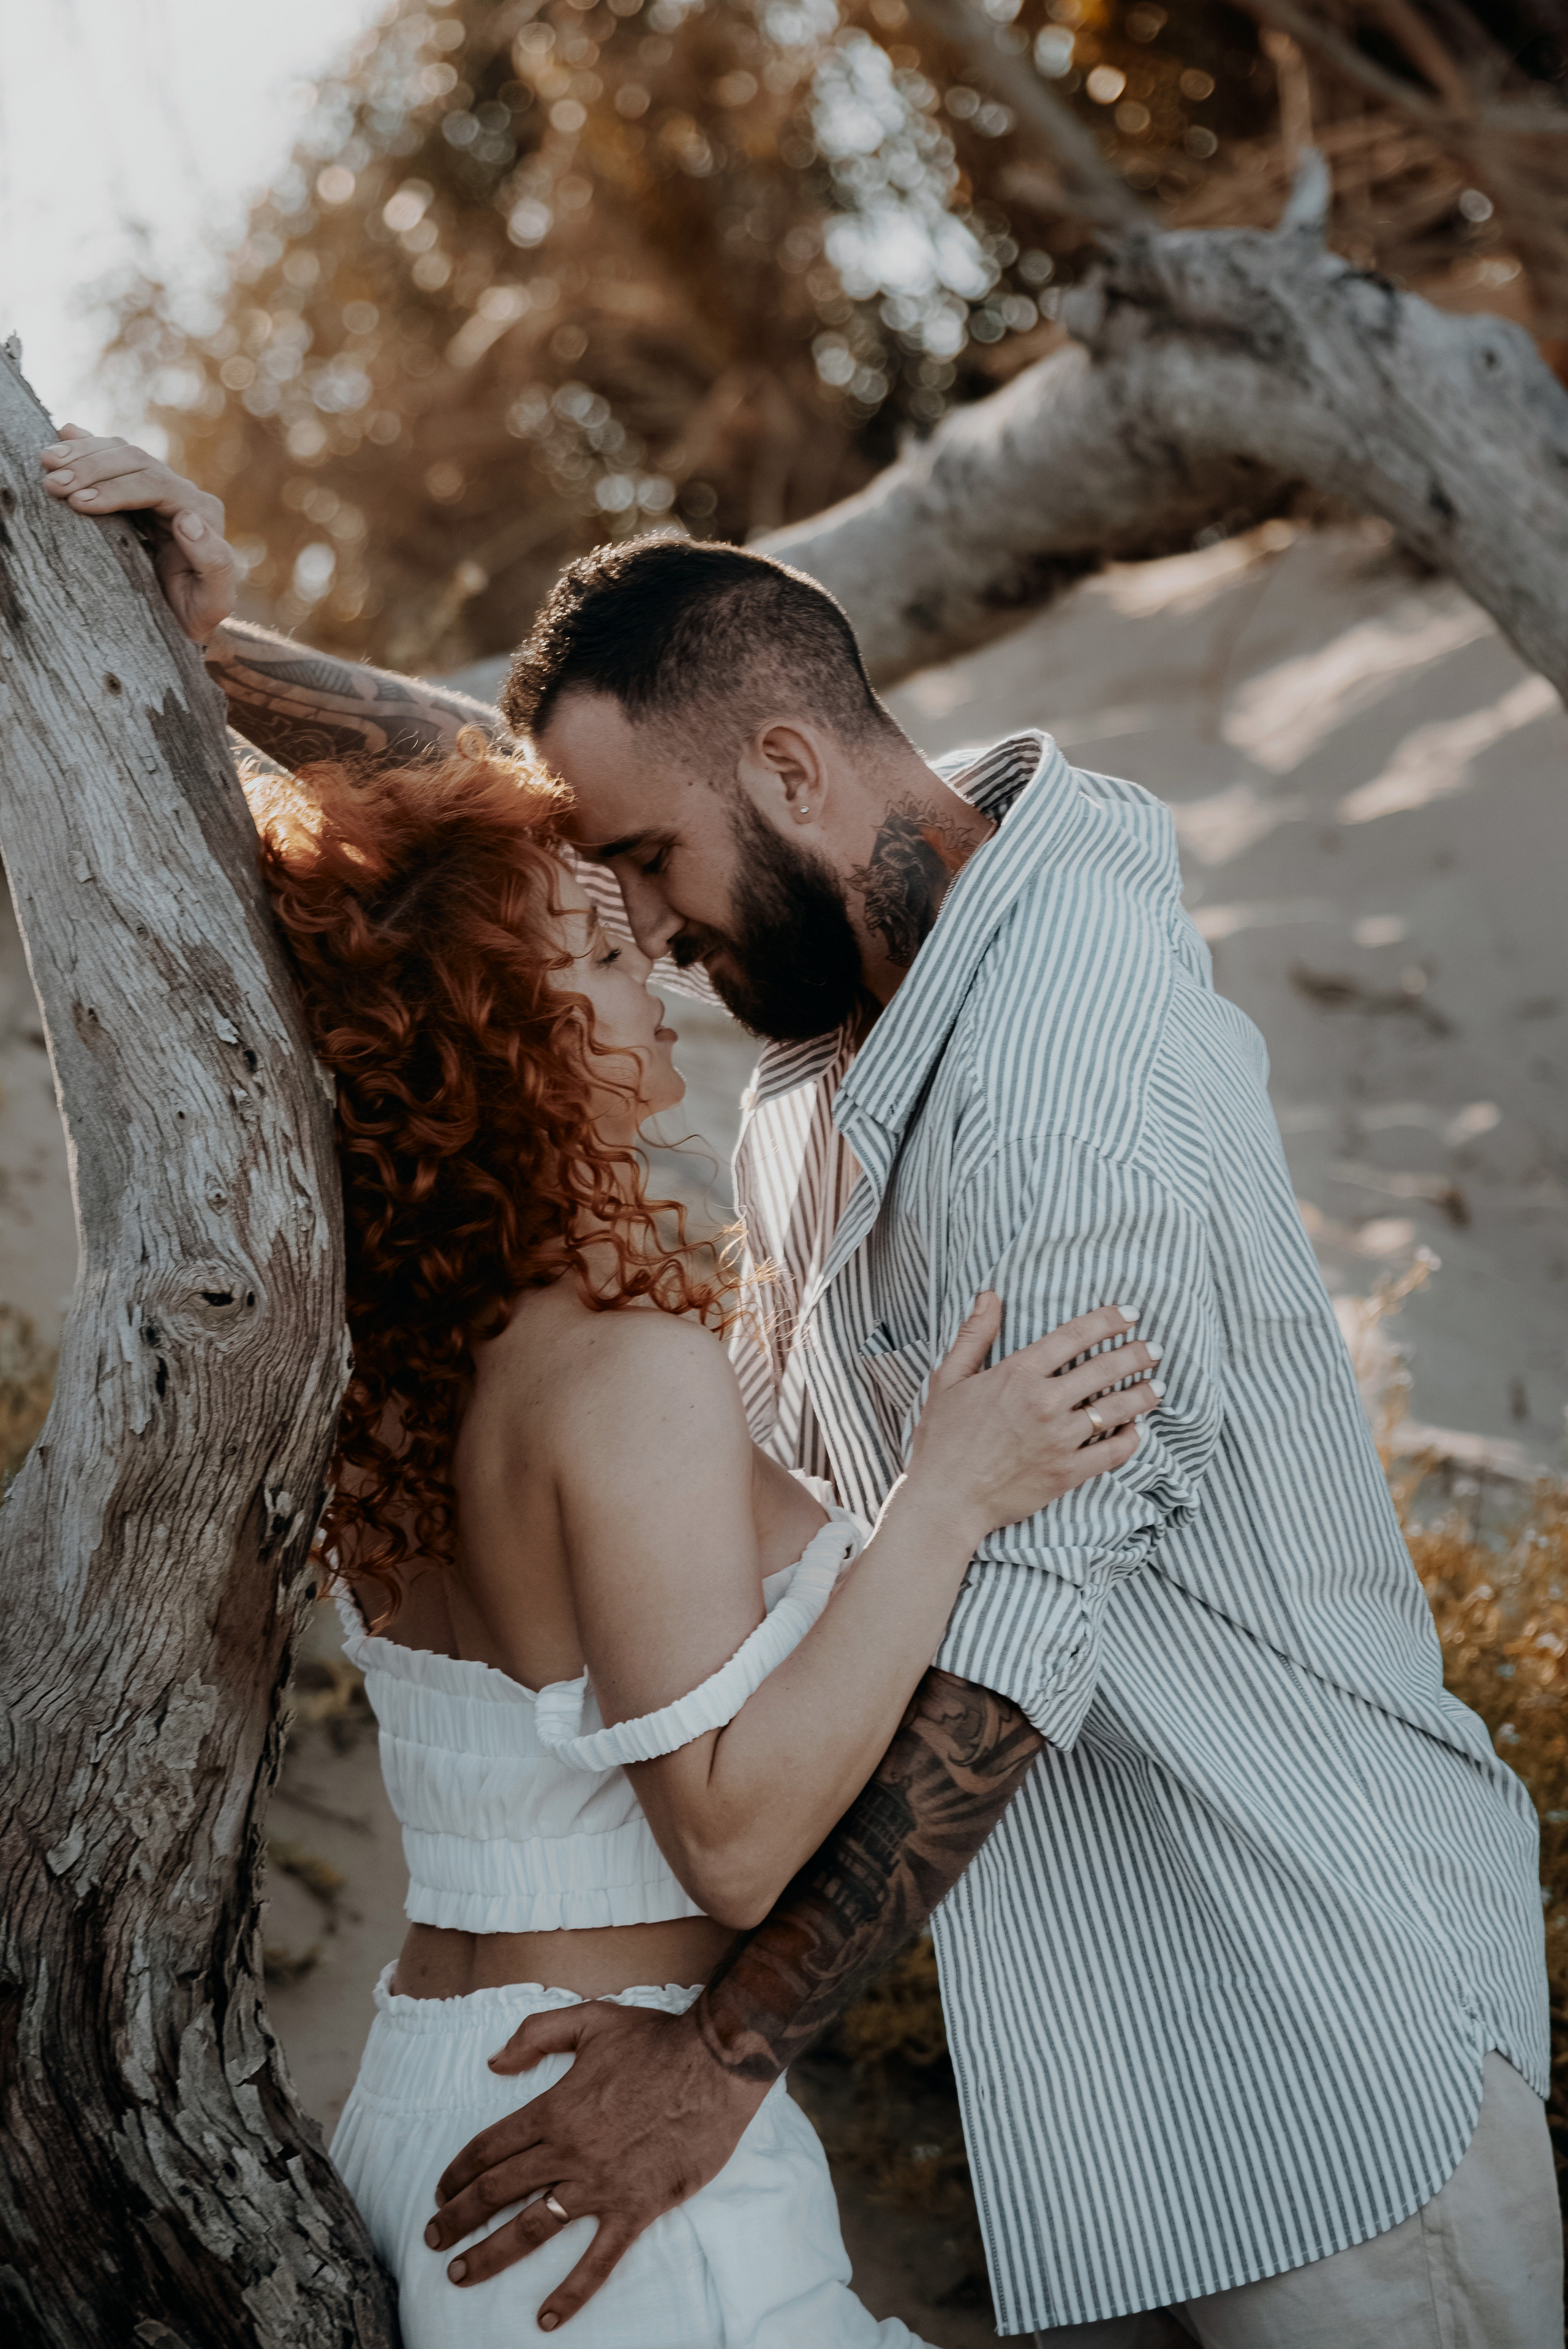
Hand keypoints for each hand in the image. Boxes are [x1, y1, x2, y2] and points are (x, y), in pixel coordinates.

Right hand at [38, 424, 236, 640]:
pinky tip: (62, 435)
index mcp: (203, 513)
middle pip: (135, 462)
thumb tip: (187, 518)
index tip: (79, 502)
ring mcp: (159, 486)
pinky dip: (86, 445)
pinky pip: (112, 456)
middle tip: (54, 483)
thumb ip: (214, 564)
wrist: (182, 617)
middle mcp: (183, 493)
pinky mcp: (137, 488)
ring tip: (47, 464)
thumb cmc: (194, 613)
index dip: (116, 489)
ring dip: (82, 455)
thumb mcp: (212, 602)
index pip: (156, 485)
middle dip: (92, 469)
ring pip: (121, 453)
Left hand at [425, 1998, 767, 2326]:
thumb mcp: (591, 2020)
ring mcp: (600, 2184)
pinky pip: (598, 2259)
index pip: (489, 2148)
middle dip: (457, 2219)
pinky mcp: (636, 2208)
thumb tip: (493, 2062)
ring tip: (460, 2275)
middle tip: (432, 2241)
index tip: (440, 2192)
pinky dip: (572, 2293)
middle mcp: (568, 2152)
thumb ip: (536, 2035)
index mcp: (553, 2109)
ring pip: (532, 2228)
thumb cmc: (656, 2039)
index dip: (457, 2173)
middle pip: (497, 2192)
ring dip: (491, 2255)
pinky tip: (547, 2318)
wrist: (715, 2064)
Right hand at [910, 1295, 1161, 1540]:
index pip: (1075, 1336)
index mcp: (1018, 1374)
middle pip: (1105, 1369)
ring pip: (1117, 1409)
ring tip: (1158, 1387)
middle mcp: (1045, 1402)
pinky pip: (1114, 1452)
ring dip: (1144, 1395)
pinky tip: (1136, 1430)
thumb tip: (990, 1295)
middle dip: (1137, 1355)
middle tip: (1154, 1350)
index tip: (1130, 1315)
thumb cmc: (942, 1439)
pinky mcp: (1068, 1473)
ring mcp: (1060, 1439)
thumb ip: (974, 1335)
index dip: (1108, 1321)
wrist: (945, 1499)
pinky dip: (1131, 1438)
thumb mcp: (948, 1379)